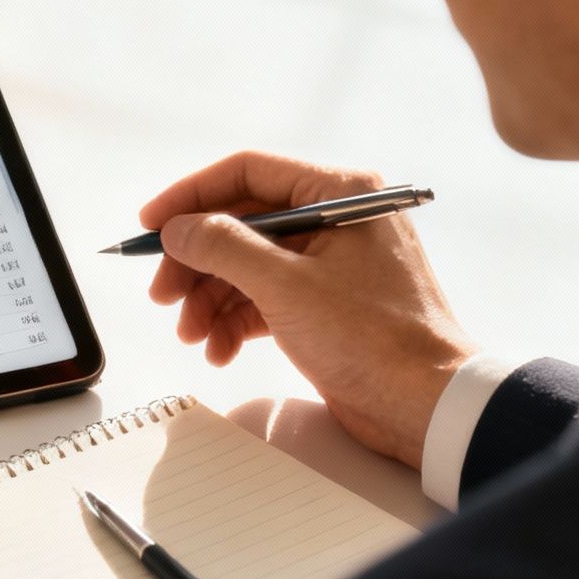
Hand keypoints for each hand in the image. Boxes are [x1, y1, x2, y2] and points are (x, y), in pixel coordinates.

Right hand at [139, 151, 475, 469]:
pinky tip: (219, 349)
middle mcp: (336, 219)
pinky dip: (236, 321)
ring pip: (247, 264)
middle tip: (162, 293)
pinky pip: (265, 298)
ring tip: (190, 334)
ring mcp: (330, 263)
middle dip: (196, 261)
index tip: (151, 225)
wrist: (427, 406)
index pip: (247, 172)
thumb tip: (177, 228)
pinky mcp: (326, 304)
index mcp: (339, 193)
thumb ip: (223, 247)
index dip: (191, 197)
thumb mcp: (286, 286)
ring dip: (210, 298)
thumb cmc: (374, 339)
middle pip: (240, 223)